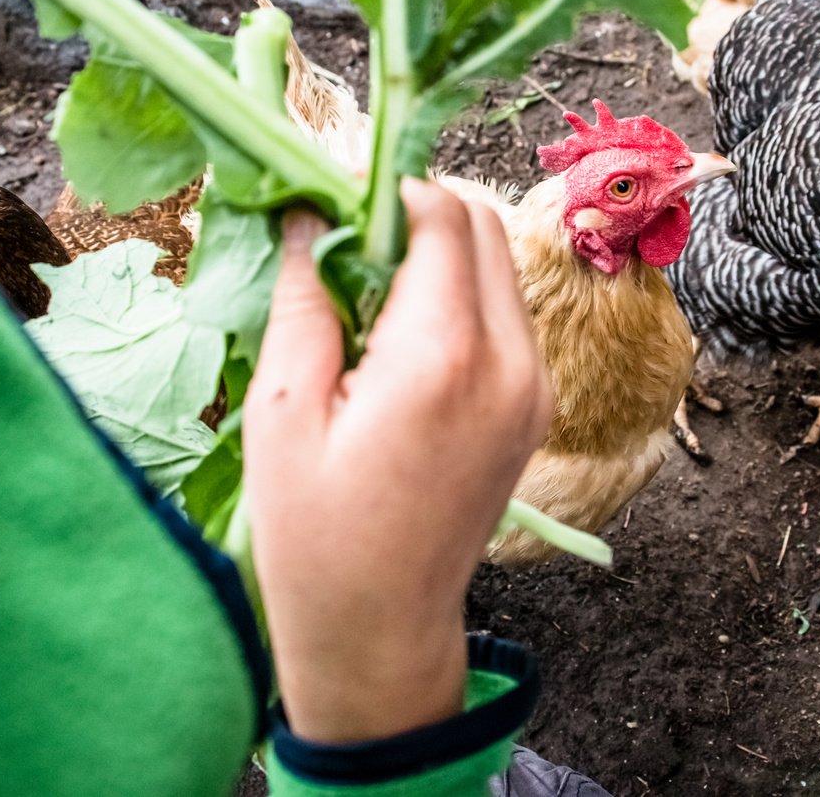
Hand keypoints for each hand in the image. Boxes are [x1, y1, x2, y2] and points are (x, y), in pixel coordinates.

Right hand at [245, 177, 552, 743]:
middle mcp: (511, 361)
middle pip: (483, 225)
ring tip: (366, 295)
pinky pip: (506, 314)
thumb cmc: (315, 536)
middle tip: (344, 243)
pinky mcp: (537, 406)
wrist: (382, 631)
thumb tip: (309, 214)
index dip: (383, 188)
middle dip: (415, 212)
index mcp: (444, 357)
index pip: (441, 214)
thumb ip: (305, 299)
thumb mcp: (283, 411)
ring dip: (439, 253)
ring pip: (499, 266)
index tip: (331, 199)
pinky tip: (400, 337)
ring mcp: (535, 386)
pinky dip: (460, 296)